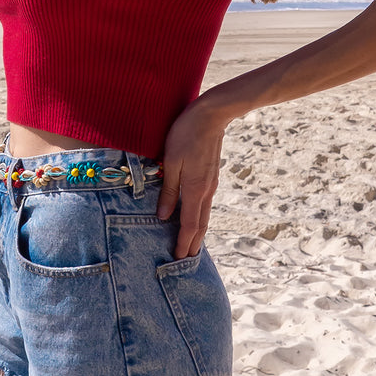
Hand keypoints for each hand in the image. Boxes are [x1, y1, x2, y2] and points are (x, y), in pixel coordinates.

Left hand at [157, 98, 225, 258]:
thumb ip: (168, 190)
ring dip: (198, 232)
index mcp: (195, 189)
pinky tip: (194, 216)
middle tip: (186, 260)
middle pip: (201, 224)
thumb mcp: (171, 161)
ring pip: (205, 214)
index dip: (183, 242)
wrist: (211, 115)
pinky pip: (205, 203)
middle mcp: (206, 190)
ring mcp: (211, 183)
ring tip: (190, 244)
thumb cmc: (185, 134)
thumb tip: (164, 216)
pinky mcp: (211, 175)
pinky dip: (200, 217)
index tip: (178, 257)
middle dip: (193, 243)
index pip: (190, 224)